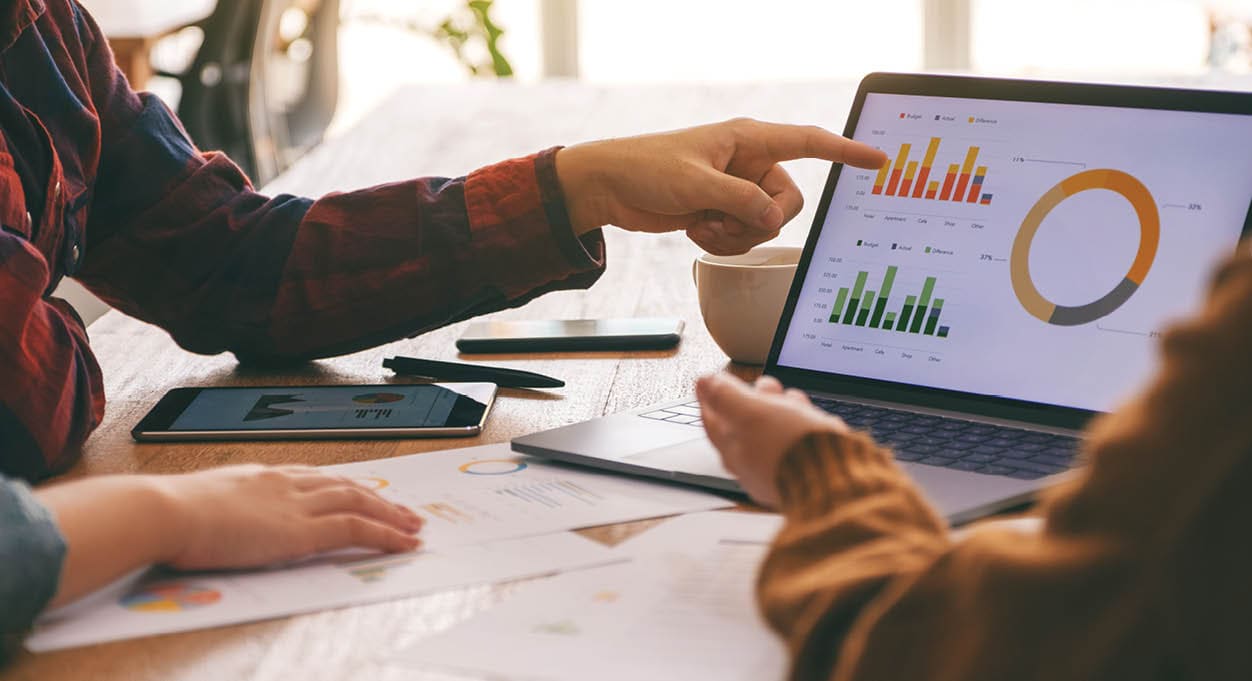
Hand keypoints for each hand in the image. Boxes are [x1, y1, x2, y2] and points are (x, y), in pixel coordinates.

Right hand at [158, 465, 421, 569]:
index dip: (342, 486)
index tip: (361, 492)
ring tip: (413, 526)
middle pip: (344, 485)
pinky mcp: (302, 530)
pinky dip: (386, 534)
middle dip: (377, 497)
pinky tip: (404, 543)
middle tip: (402, 510)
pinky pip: (357, 528)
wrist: (164, 511)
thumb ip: (216, 508)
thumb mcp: (196, 503)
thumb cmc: (165, 513)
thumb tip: (211, 521)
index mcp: (261, 476)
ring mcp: (296, 504)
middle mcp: (285, 483)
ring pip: (359, 501)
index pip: (314, 477)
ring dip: (391, 514)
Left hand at [556, 118, 886, 254]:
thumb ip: (741, 201)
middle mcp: (749, 163)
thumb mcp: (696, 184)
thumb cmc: (647, 169)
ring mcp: (736, 190)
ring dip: (735, 234)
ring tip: (700, 222)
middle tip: (724, 218)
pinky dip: (721, 241)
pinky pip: (743, 238)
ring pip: (765, 226)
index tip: (878, 160)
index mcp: (749, 140)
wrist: (610, 187)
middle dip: (759, 221)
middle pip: (787, 203)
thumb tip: (773, 220)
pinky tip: (693, 230)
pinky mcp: (722, 212)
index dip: (845, 152)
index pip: (809, 142)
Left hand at [696, 373, 847, 506]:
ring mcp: (776, 468)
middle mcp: (751, 464)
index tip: (707, 381)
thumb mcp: (753, 412)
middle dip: (755, 398)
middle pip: (744, 424)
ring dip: (781, 408)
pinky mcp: (801, 469)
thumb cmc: (790, 449)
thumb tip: (704, 382)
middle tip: (764, 385)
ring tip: (792, 397)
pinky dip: (799, 423)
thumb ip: (726, 396)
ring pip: (772, 430)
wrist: (835, 480)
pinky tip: (809, 415)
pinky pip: (794, 440)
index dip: (710, 396)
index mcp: (732, 450)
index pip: (711, 420)